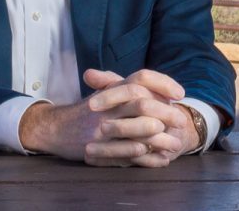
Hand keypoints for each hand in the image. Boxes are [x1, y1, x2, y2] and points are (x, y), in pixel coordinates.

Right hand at [17, 69, 194, 166]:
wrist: (56, 128)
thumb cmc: (88, 111)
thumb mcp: (107, 93)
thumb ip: (131, 88)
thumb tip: (163, 92)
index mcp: (113, 89)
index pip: (141, 78)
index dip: (162, 83)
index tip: (179, 93)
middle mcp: (108, 106)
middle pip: (142, 103)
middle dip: (166, 112)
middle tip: (181, 121)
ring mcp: (102, 127)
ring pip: (135, 129)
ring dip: (159, 138)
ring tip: (175, 144)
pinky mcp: (98, 148)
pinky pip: (125, 153)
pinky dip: (146, 158)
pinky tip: (160, 160)